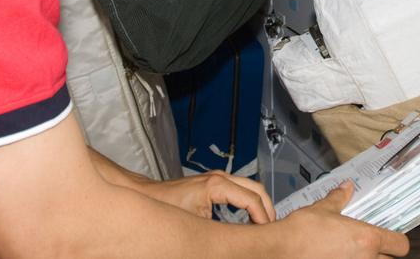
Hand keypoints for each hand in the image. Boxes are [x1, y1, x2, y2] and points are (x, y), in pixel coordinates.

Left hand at [139, 171, 275, 223]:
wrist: (149, 195)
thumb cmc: (164, 206)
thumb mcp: (196, 223)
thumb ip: (220, 230)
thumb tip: (235, 242)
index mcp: (217, 185)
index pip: (252, 199)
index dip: (263, 218)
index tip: (267, 232)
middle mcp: (220, 177)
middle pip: (257, 189)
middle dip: (267, 209)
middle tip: (271, 230)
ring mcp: (218, 178)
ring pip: (250, 187)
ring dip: (259, 205)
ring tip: (263, 226)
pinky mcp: (214, 183)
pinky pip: (240, 189)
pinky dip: (250, 202)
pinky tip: (249, 218)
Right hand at [278, 182, 409, 258]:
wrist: (281, 249)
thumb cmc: (303, 231)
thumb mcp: (323, 209)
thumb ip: (339, 198)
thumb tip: (346, 187)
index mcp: (367, 239)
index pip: (400, 245)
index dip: (397, 239)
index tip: (391, 236)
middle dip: (383, 252)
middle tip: (371, 244)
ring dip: (367, 258)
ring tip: (353, 251)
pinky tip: (338, 256)